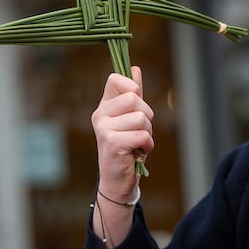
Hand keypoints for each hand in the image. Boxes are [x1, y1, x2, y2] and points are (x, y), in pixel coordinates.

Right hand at [91, 66, 154, 201]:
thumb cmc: (128, 147)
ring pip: (141, 117)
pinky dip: (147, 145)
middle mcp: (100, 115)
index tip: (136, 99)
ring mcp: (103, 128)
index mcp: (104, 106)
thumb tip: (135, 68)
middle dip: (146, 115)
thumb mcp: (132, 118)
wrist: (119, 180)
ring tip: (137, 143)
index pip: (115, 79)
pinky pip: (142, 135)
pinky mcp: (111, 142)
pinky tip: (137, 152)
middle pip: (133, 97)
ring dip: (147, 132)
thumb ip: (133, 94)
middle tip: (139, 131)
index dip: (131, 85)